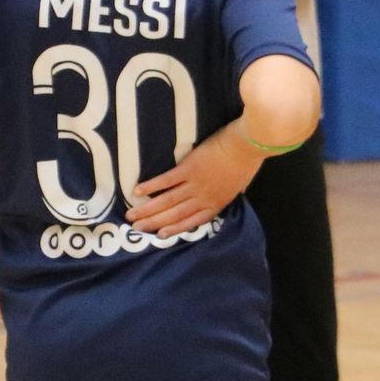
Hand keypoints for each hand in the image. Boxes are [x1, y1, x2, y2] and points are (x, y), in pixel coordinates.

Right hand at [126, 127, 264, 237]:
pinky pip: (166, 181)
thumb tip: (217, 192)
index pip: (191, 222)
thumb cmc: (246, 162)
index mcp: (215, 203)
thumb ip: (223, 191)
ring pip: (167, 201)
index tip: (159, 235)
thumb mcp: (238, 184)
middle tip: (136, 227)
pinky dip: (151, 186)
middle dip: (153, 222)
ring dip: (148, 210)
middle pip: (174, 215)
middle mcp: (202, 198)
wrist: (248, 145)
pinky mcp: (189, 169)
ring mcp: (195, 185)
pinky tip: (138, 191)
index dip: (173, 229)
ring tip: (132, 215)